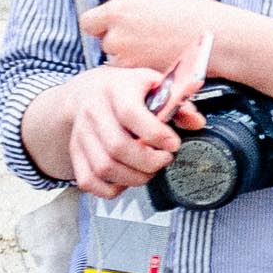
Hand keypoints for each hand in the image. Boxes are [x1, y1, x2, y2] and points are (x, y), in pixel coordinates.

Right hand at [55, 65, 203, 199]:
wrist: (87, 92)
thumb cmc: (125, 89)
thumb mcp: (153, 83)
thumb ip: (178, 103)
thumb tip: (197, 123)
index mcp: (116, 89)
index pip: (130, 114)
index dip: (155, 134)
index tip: (173, 144)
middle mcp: (94, 112)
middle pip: (117, 147)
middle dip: (148, 161)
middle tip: (165, 159)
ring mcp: (81, 135)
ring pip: (103, 168)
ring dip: (133, 177)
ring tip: (150, 171)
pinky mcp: (75, 153)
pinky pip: (88, 181)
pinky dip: (111, 189)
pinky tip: (127, 179)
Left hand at [81, 0, 245, 78]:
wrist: (219, 39)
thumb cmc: (196, 13)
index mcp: (120, 11)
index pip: (88, 21)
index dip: (101, 23)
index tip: (114, 25)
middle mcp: (118, 36)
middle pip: (105, 42)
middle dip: (120, 40)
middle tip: (146, 37)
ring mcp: (128, 60)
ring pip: (118, 60)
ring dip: (131, 57)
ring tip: (157, 50)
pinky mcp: (141, 77)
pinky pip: (133, 74)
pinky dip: (142, 70)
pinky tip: (161, 60)